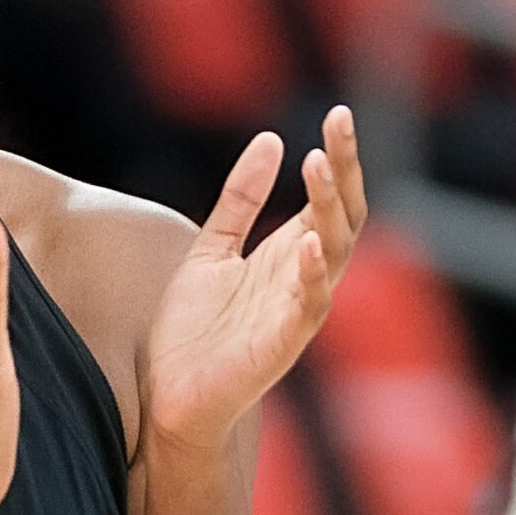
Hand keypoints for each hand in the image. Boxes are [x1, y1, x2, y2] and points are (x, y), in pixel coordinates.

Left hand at [145, 106, 366, 456]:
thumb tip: (271, 140)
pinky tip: (309, 242)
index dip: (339, 159)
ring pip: (333, 255)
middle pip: (343, 218)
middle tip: (338, 126)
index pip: (331, 199)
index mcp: (290, 256)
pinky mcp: (280, 346)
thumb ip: (240, 199)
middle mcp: (302, 280)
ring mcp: (296, 313)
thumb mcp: (212, 249)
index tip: (338, 115)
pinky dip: (312, 275)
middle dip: (344, 172)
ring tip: (318, 167)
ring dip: (329, 210)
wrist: (171, 399)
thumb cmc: (194, 332)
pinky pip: (308, 307)